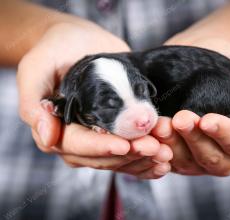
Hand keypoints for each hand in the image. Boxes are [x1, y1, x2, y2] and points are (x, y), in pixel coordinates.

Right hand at [17, 22, 171, 178]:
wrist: (78, 40)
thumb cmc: (54, 50)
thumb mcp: (35, 69)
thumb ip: (34, 104)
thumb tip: (47, 139)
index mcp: (57, 129)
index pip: (79, 146)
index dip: (102, 148)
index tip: (126, 145)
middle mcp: (78, 138)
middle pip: (104, 156)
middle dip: (130, 155)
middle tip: (156, 148)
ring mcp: (99, 136)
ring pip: (120, 158)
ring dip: (144, 159)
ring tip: (166, 154)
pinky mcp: (118, 129)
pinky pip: (132, 151)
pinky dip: (148, 158)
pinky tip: (166, 158)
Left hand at [151, 38, 229, 175]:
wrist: (201, 55)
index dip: (225, 134)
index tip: (207, 119)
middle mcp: (224, 153)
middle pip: (212, 158)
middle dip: (195, 139)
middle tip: (180, 119)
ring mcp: (198, 156)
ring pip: (187, 163)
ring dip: (172, 146)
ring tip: (160, 126)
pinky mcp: (176, 154)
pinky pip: (167, 160)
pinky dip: (158, 151)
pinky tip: (149, 137)